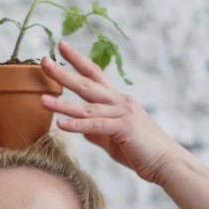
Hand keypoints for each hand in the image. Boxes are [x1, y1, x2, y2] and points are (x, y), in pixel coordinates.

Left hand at [40, 40, 185, 185]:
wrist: (167, 162)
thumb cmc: (142, 151)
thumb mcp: (115, 138)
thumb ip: (98, 132)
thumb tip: (84, 131)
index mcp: (118, 100)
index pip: (95, 74)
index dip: (78, 60)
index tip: (61, 46)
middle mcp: (120, 101)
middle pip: (87, 84)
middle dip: (64, 72)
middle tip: (43, 61)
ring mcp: (123, 113)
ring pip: (87, 106)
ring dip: (62, 103)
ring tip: (42, 99)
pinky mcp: (124, 128)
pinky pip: (95, 126)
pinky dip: (77, 126)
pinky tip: (60, 125)